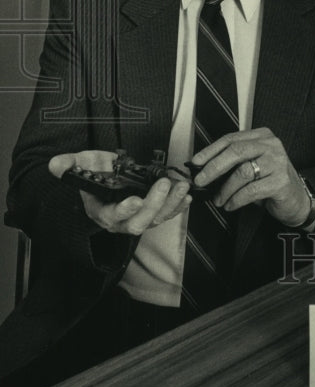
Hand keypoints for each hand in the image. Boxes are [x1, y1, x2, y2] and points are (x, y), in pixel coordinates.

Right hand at [49, 150, 191, 234]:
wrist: (108, 176)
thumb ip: (70, 165)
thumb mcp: (82, 164)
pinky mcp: (153, 213)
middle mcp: (121, 220)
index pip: (112, 216)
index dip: (125, 210)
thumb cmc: (96, 173)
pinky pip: (168, 214)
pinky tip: (186, 196)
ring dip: (171, 204)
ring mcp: (139, 217)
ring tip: (181, 187)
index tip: (135, 200)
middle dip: (154, 205)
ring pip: (157, 218)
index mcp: (102, 211)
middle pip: (139, 222)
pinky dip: (179, 206)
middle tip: (164, 185)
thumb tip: (56, 164)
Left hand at [189, 128, 310, 226]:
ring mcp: (278, 162)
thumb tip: (202, 168)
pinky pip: (251, 190)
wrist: (297, 199)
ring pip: (242, 171)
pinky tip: (231, 204)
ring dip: (225, 189)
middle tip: (200, 180)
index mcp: (262, 136)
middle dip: (214, 166)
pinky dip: (236, 199)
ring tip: (218, 199)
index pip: (231, 139)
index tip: (195, 162)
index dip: (210, 150)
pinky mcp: (281, 181)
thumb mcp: (252, 165)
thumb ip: (233, 162)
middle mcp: (272, 145)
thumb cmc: (270, 181)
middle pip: (236, 151)